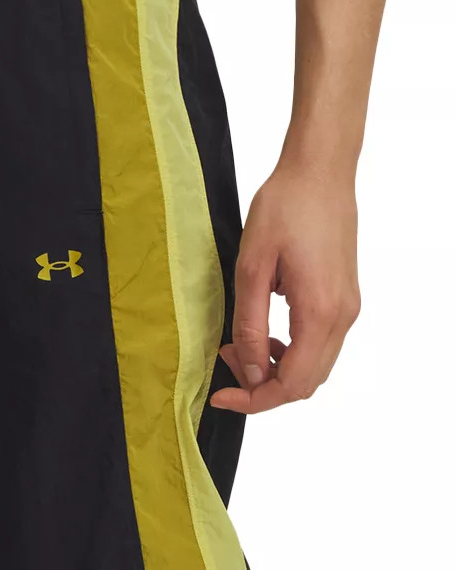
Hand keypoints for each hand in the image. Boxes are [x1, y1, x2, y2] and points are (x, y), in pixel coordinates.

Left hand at [211, 162, 360, 414]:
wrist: (321, 170)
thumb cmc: (286, 206)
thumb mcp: (251, 267)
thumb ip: (250, 325)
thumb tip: (248, 370)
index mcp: (320, 312)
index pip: (290, 383)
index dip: (254, 399)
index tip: (221, 394)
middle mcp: (342, 316)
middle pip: (306, 384)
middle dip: (264, 389)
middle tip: (228, 367)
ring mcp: (348, 308)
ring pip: (315, 368)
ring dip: (278, 370)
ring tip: (242, 347)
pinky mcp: (345, 298)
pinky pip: (321, 345)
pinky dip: (292, 353)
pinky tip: (266, 333)